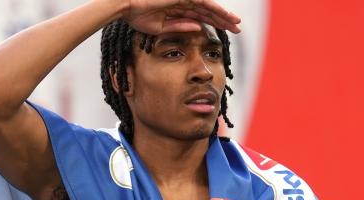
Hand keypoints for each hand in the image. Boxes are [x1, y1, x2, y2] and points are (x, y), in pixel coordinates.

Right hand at [123, 0, 241, 35]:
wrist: (125, 5)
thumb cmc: (136, 16)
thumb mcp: (160, 27)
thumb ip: (179, 27)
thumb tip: (198, 28)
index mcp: (176, 9)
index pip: (199, 16)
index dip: (213, 23)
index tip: (225, 32)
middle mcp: (182, 1)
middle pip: (207, 11)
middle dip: (223, 20)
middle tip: (237, 29)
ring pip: (209, 7)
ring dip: (223, 16)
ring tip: (236, 24)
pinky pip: (203, 2)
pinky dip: (215, 9)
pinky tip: (225, 15)